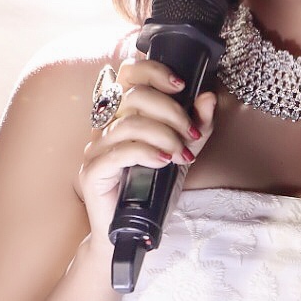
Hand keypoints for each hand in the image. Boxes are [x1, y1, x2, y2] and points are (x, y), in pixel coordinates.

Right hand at [79, 57, 216, 240]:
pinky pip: (120, 152)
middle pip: (134, 96)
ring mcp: (96, 148)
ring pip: (129, 124)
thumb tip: (208, 97)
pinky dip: (147, 153)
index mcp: (123, 113)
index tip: (181, 85)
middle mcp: (105, 125)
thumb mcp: (183, 151)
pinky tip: (163, 161)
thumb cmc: (153, 189)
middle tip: (190, 132)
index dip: (154, 71)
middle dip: (171, 111)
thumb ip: (197, 125)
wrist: (132, 230)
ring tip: (181, 154)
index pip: (128, 73)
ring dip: (164, 135)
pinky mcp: (93, 171)